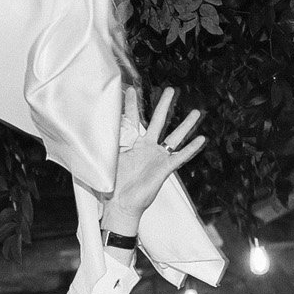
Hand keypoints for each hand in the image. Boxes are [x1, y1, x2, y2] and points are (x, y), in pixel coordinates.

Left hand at [102, 87, 205, 231]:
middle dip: (164, 105)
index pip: (132, 119)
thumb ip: (103, 145)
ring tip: (196, 112)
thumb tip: (92, 131)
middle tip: (171, 90)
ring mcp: (157, 157)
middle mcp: (146, 148)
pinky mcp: (164, 168)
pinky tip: (201, 139)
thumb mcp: (106, 160)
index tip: (131, 89)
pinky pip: (180, 156)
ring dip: (186, 124)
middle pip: (158, 121)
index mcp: (132, 144)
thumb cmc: (112, 186)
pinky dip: (191, 148)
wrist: (120, 204)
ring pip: (174, 136)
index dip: (131, 104)